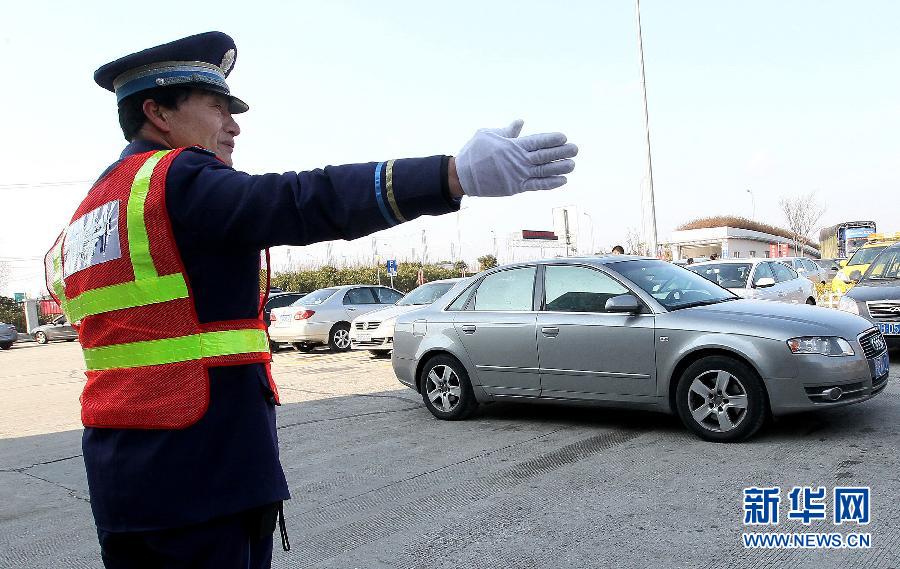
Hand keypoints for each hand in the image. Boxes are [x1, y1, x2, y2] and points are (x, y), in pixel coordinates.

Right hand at [454, 120, 576, 197]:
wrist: (462, 175)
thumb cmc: (474, 152)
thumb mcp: (488, 135)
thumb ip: (507, 131)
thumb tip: (520, 122)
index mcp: (513, 145)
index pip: (538, 141)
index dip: (552, 139)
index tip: (564, 137)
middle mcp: (519, 160)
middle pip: (545, 155)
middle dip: (562, 152)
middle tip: (575, 149)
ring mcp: (518, 175)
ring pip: (544, 171)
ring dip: (560, 167)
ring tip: (573, 164)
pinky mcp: (516, 187)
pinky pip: (537, 185)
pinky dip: (550, 184)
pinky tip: (562, 180)